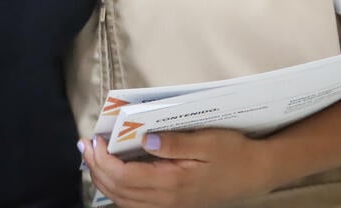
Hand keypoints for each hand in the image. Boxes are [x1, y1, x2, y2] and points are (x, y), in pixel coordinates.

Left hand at [81, 130, 269, 207]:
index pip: (125, 177)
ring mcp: (169, 205)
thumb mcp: (207, 141)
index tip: (95, 140)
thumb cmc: (232, 153)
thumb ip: (175, 142)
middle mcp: (167, 199)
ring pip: (124, 201)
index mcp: (172, 182)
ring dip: (104, 181)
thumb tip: (145, 140)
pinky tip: (114, 175)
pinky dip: (118, 191)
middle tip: (86, 146)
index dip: (104, 161)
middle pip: (119, 191)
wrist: (254, 173)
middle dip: (97, 169)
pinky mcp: (172, 205)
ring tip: (93, 159)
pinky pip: (136, 204)